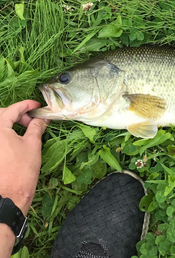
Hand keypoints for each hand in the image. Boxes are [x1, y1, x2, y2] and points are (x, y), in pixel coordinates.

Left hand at [0, 101, 48, 215]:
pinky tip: (17, 142)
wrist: (8, 198)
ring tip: (26, 132)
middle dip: (17, 114)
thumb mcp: (32, 145)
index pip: (12, 109)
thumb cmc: (21, 170)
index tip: (37, 106)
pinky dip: (6, 135)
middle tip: (32, 121)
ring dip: (11, 124)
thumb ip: (36, 127)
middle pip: (1, 115)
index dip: (26, 105)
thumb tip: (41, 119)